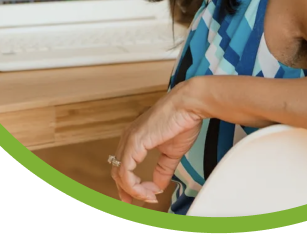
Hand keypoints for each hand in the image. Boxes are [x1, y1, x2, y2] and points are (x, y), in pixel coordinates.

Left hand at [111, 78, 204, 204]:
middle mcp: (128, 138)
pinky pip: (125, 172)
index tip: (148, 195)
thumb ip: (163, 169)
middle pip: (117, 172)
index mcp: (135, 138)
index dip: (132, 185)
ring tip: (149, 197)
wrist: (189, 105)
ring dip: (133, 191)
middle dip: (128, 191)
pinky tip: (147, 190)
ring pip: (120, 175)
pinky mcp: (134, 143)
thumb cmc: (183, 121)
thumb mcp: (172, 152)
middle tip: (142, 201)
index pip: (124, 167)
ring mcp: (129, 140)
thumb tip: (159, 185)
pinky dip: (134, 186)